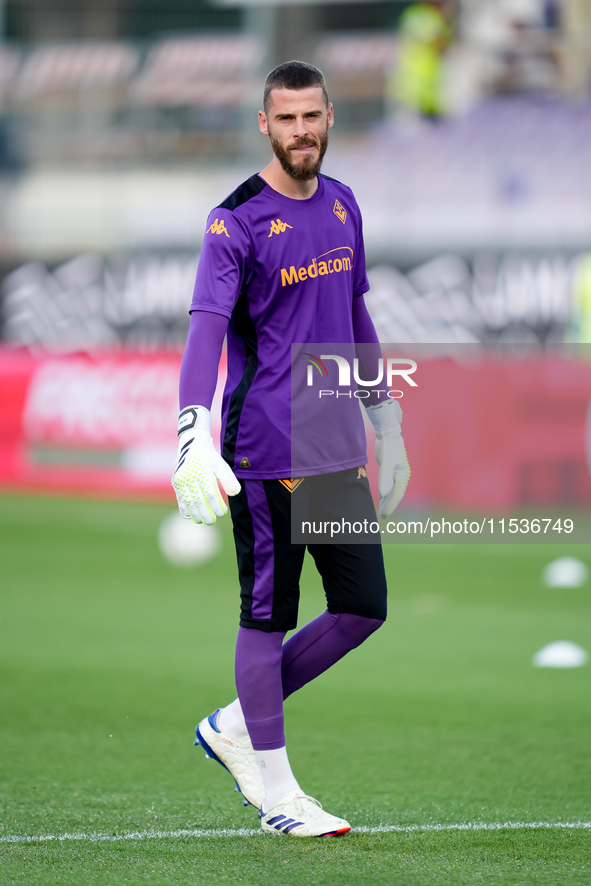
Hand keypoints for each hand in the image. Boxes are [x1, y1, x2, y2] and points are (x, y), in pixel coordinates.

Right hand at [172, 405, 240, 524]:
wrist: (192, 443)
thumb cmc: (210, 456)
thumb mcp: (221, 464)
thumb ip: (228, 479)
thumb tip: (235, 493)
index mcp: (203, 474)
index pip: (211, 495)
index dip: (217, 506)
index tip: (223, 513)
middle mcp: (190, 478)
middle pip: (198, 502)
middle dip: (205, 514)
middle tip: (212, 522)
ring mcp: (181, 480)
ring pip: (187, 502)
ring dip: (195, 514)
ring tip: (202, 521)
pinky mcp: (176, 482)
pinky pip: (179, 499)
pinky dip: (184, 509)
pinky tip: (190, 516)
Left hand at [366, 399, 409, 517]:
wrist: (388, 432)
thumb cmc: (388, 446)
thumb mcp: (386, 462)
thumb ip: (384, 478)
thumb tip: (383, 495)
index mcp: (403, 474)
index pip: (397, 493)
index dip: (390, 504)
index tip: (383, 514)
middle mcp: (402, 475)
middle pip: (396, 494)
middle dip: (390, 506)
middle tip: (382, 517)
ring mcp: (397, 472)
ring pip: (393, 490)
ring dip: (388, 501)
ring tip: (382, 512)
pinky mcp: (392, 469)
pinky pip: (390, 484)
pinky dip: (386, 492)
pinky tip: (381, 497)